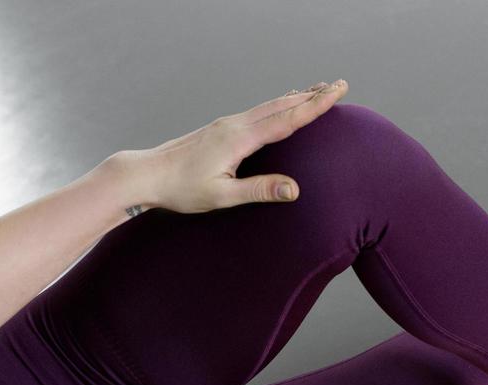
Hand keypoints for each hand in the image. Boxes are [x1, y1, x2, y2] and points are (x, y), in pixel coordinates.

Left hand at [117, 80, 347, 213]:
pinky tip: (280, 105)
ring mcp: (227, 124)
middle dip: (313, 95)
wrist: (147, 174)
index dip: (315, 106)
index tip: (337, 93)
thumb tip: (295, 189)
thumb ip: (259, 190)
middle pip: (282, 105)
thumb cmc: (181, 189)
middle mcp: (235, 124)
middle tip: (340, 85)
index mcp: (239, 138)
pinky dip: (278, 104)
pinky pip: (258, 111)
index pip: (287, 119)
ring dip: (297, 97)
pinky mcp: (220, 129)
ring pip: (270, 105)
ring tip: (318, 90)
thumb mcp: (222, 196)